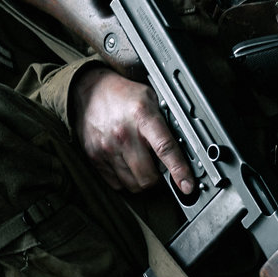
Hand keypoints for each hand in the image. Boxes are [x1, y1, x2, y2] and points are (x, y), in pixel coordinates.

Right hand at [69, 65, 195, 194]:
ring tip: (142, 164)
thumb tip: (186, 145)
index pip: (165, 148)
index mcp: (142, 116)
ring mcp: (107, 148)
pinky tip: (127, 165)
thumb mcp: (150, 98)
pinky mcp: (95, 157)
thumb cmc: (123, 95)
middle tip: (160, 168)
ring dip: (142, 180)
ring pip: (133, 184)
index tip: (187, 185)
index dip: (179, 170)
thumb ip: (166, 121)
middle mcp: (123, 134)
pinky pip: (116, 183)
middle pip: (148, 176)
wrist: (90, 91)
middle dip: (159, 178)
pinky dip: (125, 180)